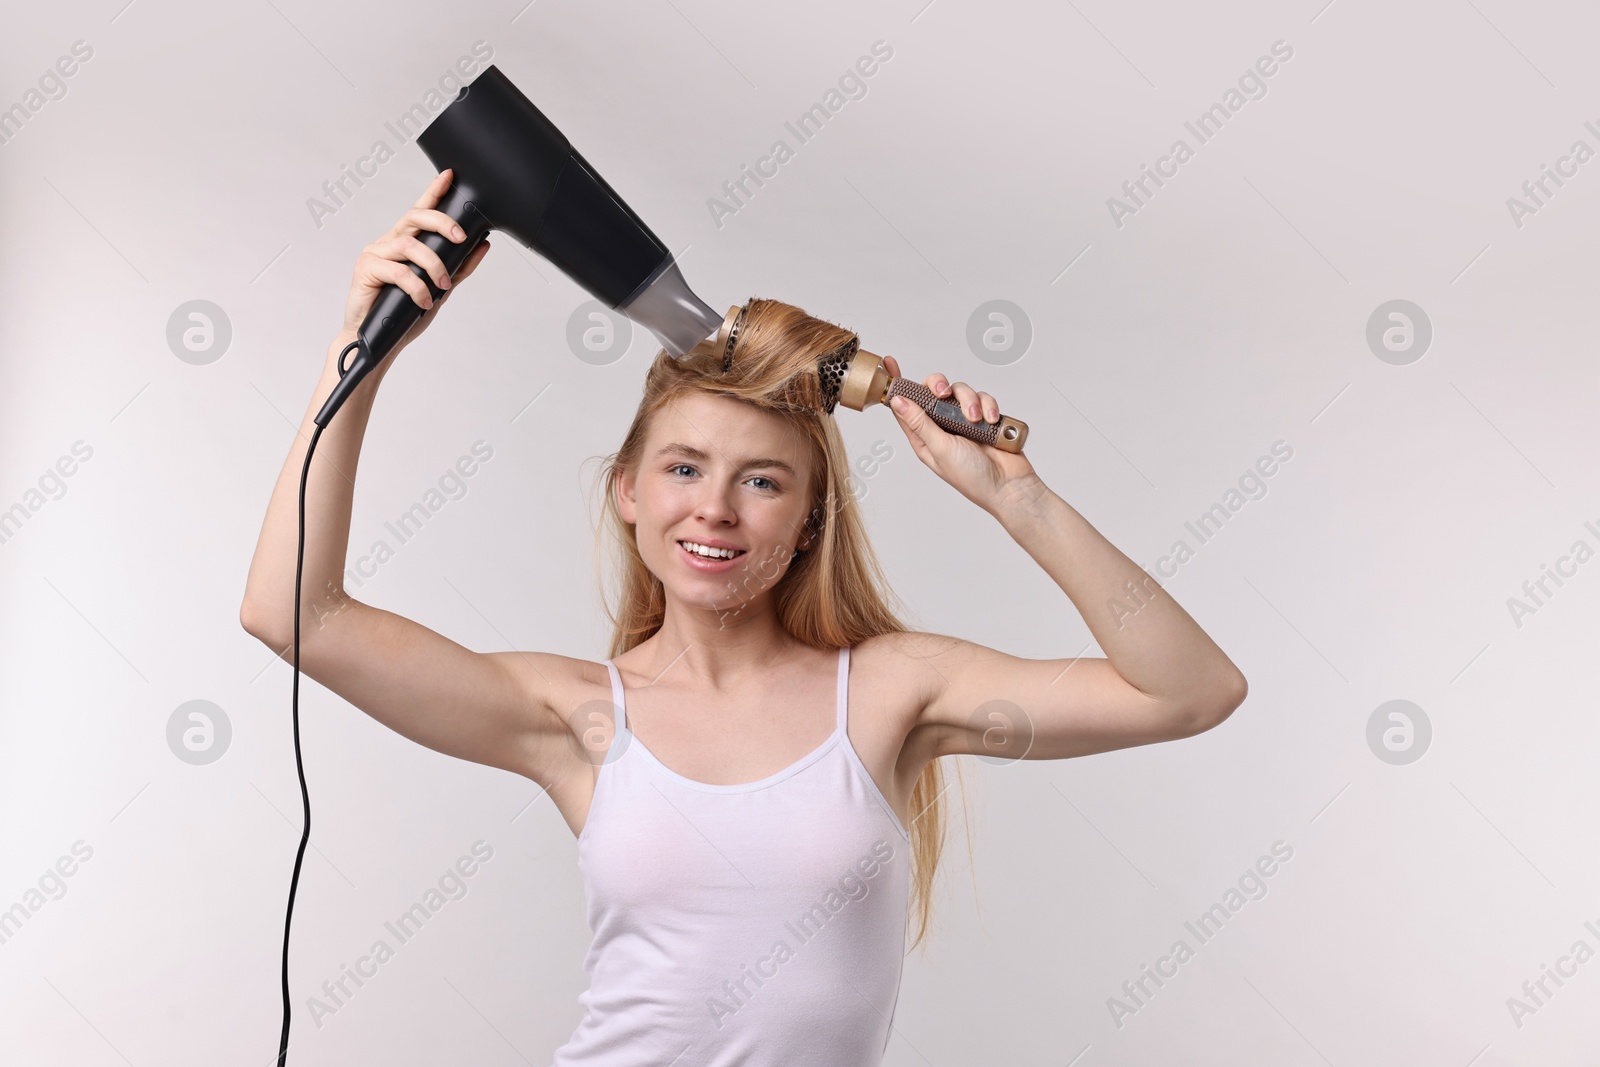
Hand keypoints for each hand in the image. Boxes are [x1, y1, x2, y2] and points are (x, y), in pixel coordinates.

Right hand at [338, 168, 490, 351]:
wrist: (377, 339)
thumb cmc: (403, 312)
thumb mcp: (439, 289)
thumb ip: (459, 267)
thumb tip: (483, 245)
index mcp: (406, 242)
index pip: (420, 211)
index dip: (433, 192)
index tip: (449, 177)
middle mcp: (390, 242)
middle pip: (415, 217)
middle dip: (442, 222)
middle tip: (460, 237)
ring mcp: (376, 253)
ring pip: (410, 246)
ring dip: (434, 265)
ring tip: (442, 285)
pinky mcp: (366, 269)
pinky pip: (399, 271)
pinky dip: (417, 288)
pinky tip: (423, 302)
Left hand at [882, 354, 1039, 513]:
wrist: (1009, 485)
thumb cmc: (971, 476)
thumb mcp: (940, 448)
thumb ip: (920, 423)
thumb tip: (897, 401)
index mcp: (923, 436)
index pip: (904, 406)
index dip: (897, 385)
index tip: (889, 364)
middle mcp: (942, 425)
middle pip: (932, 390)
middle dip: (939, 386)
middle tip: (944, 394)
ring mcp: (964, 420)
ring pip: (960, 391)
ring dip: (969, 401)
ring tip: (976, 419)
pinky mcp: (984, 417)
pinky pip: (983, 397)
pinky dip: (988, 405)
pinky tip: (991, 420)